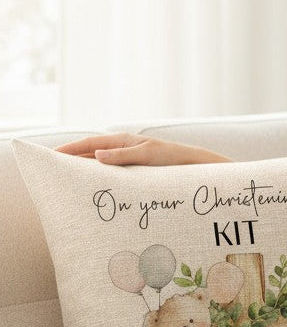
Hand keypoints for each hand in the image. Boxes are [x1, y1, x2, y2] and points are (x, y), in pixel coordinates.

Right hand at [55, 134, 231, 165]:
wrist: (194, 165)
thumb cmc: (173, 158)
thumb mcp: (148, 155)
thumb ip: (123, 155)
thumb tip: (97, 156)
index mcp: (123, 140)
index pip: (89, 143)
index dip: (70, 149)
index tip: (51, 155)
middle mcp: (124, 148)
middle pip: (91, 153)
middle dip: (72, 159)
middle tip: (52, 169)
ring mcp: (129, 159)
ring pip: (100, 164)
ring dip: (84, 169)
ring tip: (67, 179)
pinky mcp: (136, 170)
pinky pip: (112, 172)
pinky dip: (100, 177)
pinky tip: (95, 186)